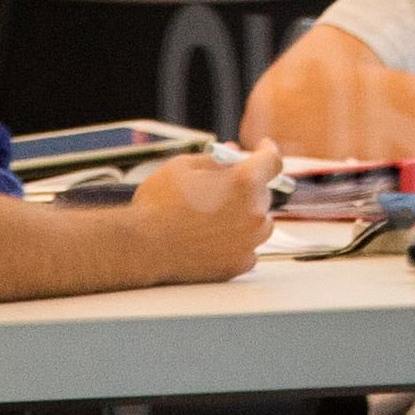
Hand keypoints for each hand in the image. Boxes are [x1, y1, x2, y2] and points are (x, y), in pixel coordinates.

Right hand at [126, 136, 278, 280]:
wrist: (142, 246)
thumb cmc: (158, 205)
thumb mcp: (182, 166)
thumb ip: (214, 160)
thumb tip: (231, 156)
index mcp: (243, 182)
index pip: (272, 161)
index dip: (267, 151)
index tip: (263, 150)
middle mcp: (254, 212)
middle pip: (263, 193)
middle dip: (246, 187)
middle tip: (220, 187)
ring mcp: (249, 241)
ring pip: (260, 223)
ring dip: (246, 216)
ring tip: (215, 216)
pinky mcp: (239, 264)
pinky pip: (248, 248)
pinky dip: (237, 242)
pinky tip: (213, 238)